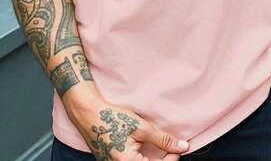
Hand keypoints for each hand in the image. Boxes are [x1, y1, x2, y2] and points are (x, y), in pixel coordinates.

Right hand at [63, 84, 188, 160]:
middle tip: (170, 147)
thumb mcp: (141, 127)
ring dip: (153, 159)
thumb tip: (181, 146)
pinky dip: (143, 158)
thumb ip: (162, 139)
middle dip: (163, 160)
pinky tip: (146, 148)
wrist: (89, 114)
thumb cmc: (111, 119)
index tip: (178, 147)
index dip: (172, 158)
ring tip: (158, 146)